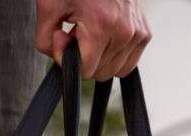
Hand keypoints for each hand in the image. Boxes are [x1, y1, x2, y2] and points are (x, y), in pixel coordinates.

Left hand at [35, 0, 151, 79]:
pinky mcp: (144, 33)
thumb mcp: (49, 7)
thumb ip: (46, 42)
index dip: (69, 58)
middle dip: (85, 58)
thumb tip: (63, 59)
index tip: (65, 36)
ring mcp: (138, 33)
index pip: (86, 71)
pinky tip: (105, 35)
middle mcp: (125, 31)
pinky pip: (128, 63)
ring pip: (114, 70)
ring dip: (100, 57)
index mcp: (102, 26)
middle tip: (79, 31)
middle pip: (100, 73)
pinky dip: (115, 55)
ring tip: (92, 31)